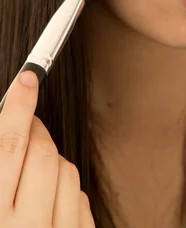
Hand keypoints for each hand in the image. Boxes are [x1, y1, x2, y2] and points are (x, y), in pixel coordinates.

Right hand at [0, 70, 94, 226]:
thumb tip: (10, 119)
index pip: (9, 146)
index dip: (19, 106)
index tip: (28, 79)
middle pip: (42, 152)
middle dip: (35, 130)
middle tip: (26, 126)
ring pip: (67, 168)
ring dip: (51, 161)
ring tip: (31, 178)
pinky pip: (81, 196)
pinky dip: (66, 189)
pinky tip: (48, 201)